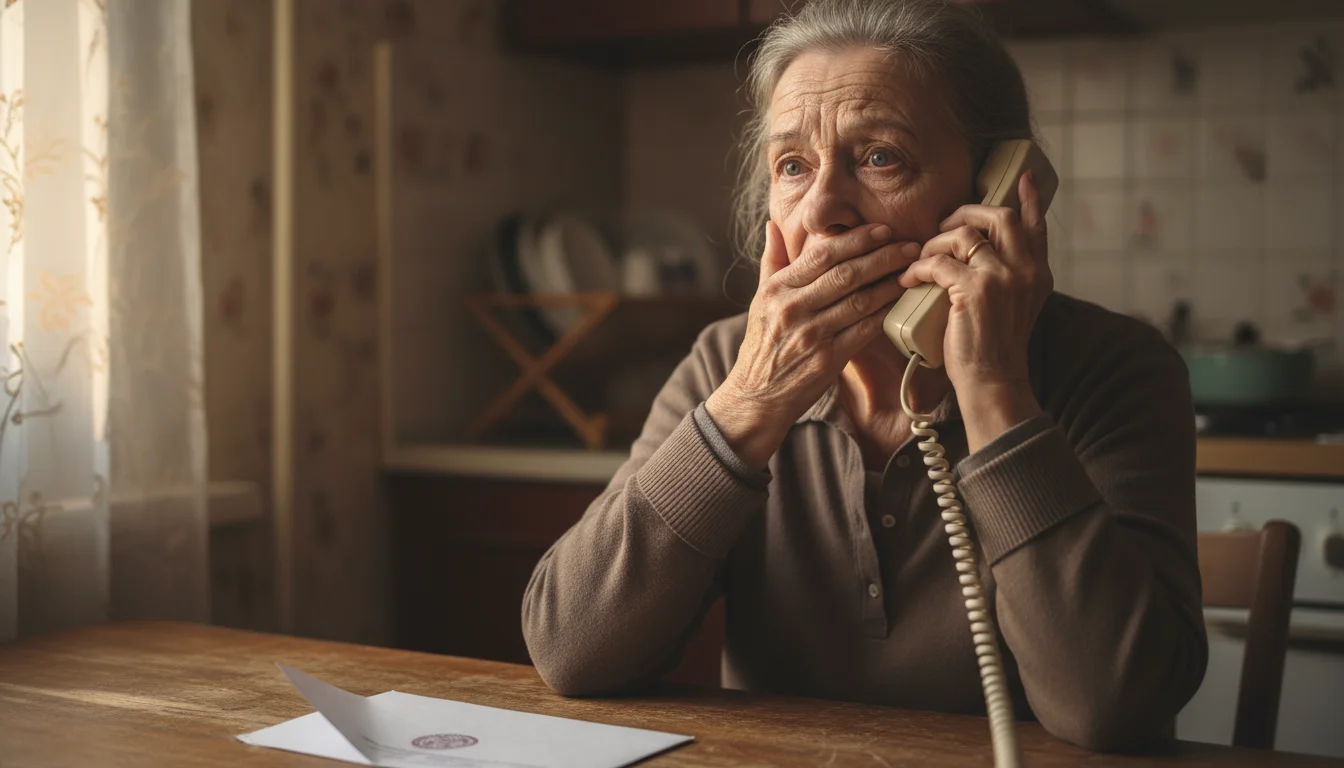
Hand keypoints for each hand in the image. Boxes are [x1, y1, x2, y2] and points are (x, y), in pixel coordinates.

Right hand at [707, 220, 920, 467]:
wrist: (757, 395)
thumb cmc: (762, 345)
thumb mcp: (759, 299)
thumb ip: (771, 261)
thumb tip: (774, 225)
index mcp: (778, 289)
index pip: (823, 254)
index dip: (857, 239)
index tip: (883, 230)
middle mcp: (793, 309)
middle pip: (846, 274)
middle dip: (883, 257)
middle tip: (911, 246)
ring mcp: (811, 335)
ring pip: (860, 301)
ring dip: (891, 284)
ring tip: (912, 272)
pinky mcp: (828, 359)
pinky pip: (864, 331)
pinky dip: (885, 315)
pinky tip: (901, 304)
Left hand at [897, 172, 1050, 448]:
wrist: (993, 383)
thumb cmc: (993, 350)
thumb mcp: (1014, 309)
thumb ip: (1007, 279)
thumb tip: (978, 254)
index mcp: (1038, 274)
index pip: (1036, 225)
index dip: (1029, 198)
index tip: (1021, 177)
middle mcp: (1026, 270)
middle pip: (1000, 216)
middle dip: (966, 212)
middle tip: (945, 224)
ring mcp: (1002, 277)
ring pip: (964, 234)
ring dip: (934, 242)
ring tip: (920, 259)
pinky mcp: (975, 290)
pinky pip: (938, 261)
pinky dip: (918, 267)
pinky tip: (908, 280)